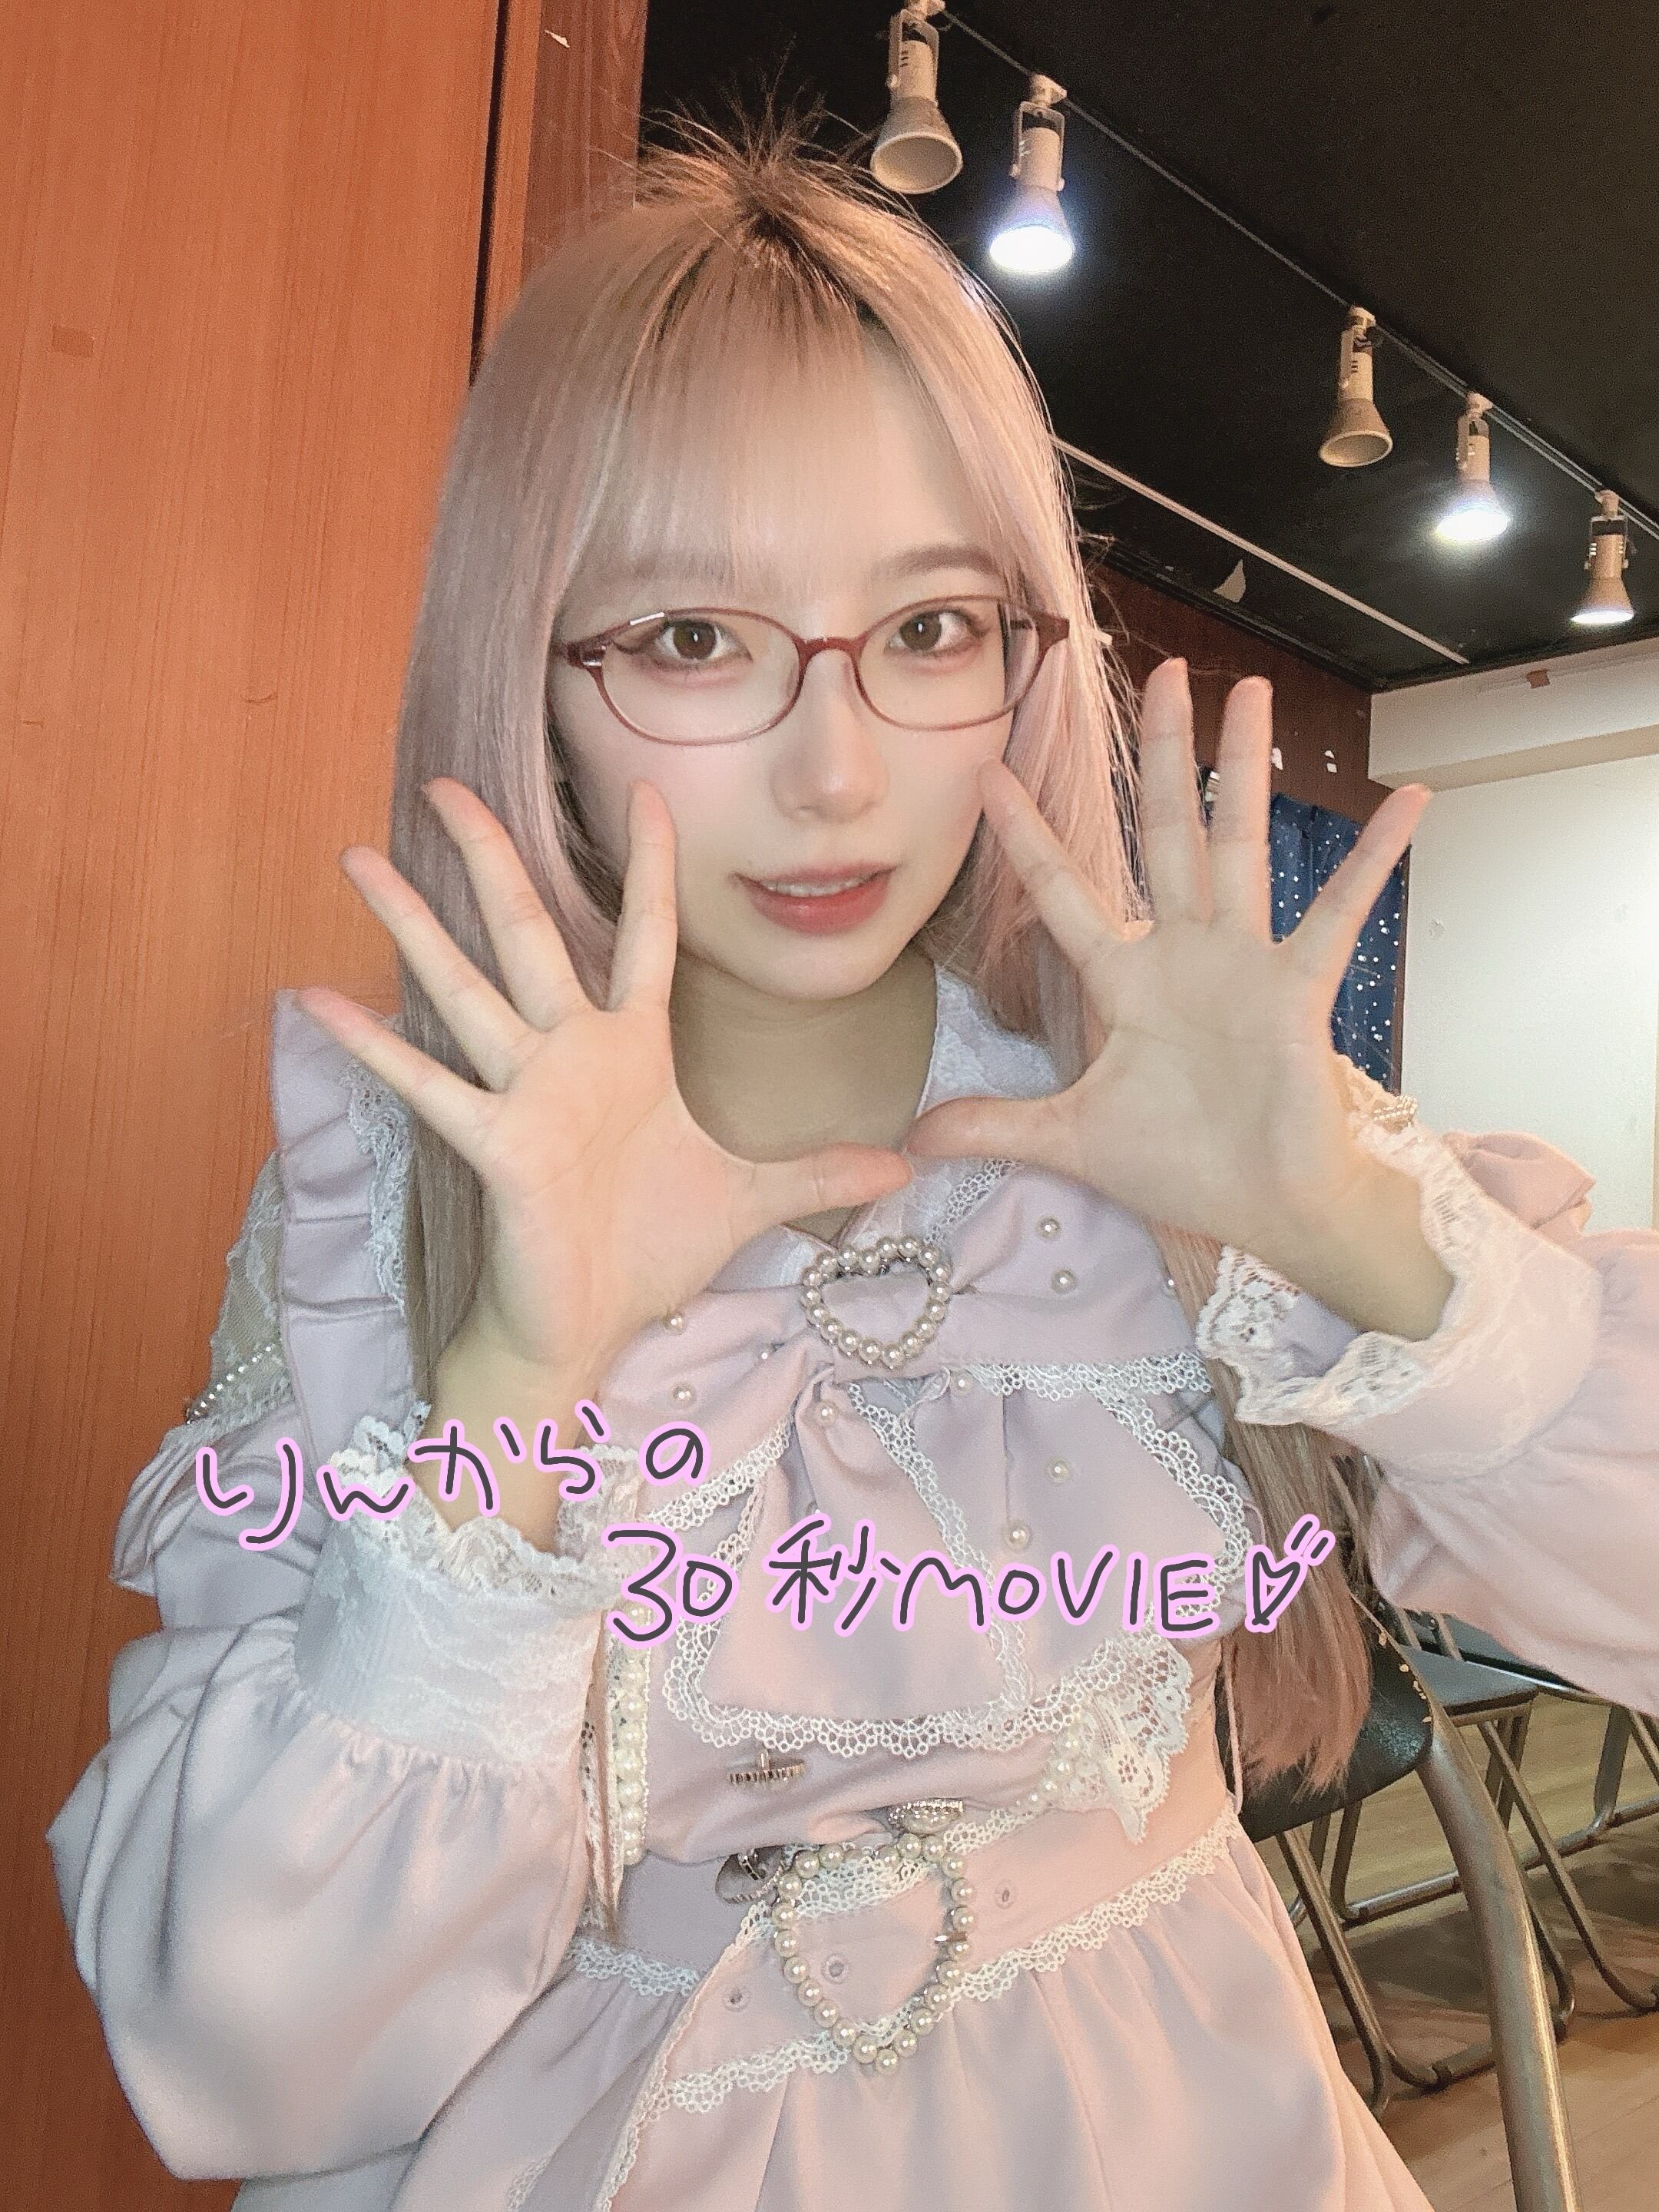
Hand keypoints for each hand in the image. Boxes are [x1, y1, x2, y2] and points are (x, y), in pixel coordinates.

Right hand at [297, 778, 912, 1380]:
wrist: (590, 1327)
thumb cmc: (649, 1254)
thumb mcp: (751, 1201)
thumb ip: (819, 1173)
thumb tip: (906, 1170)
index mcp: (632, 1051)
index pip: (645, 937)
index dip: (649, 867)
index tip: (648, 792)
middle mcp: (569, 1055)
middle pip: (528, 932)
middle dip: (489, 857)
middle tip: (447, 781)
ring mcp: (524, 1093)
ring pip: (462, 987)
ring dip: (411, 924)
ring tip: (357, 856)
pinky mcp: (494, 1144)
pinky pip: (427, 1085)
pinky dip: (374, 1046)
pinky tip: (317, 996)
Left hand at [905, 658, 1430, 1259]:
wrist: (1265, 1211)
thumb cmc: (1182, 1168)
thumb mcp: (1070, 1142)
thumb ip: (996, 1127)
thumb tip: (912, 1138)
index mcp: (1125, 982)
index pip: (1063, 893)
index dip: (1025, 836)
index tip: (989, 773)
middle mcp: (1184, 955)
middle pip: (1166, 834)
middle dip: (1163, 756)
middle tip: (1163, 673)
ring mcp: (1245, 965)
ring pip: (1239, 848)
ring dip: (1245, 771)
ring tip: (1252, 693)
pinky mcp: (1298, 990)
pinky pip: (1337, 914)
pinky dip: (1372, 862)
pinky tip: (1408, 803)